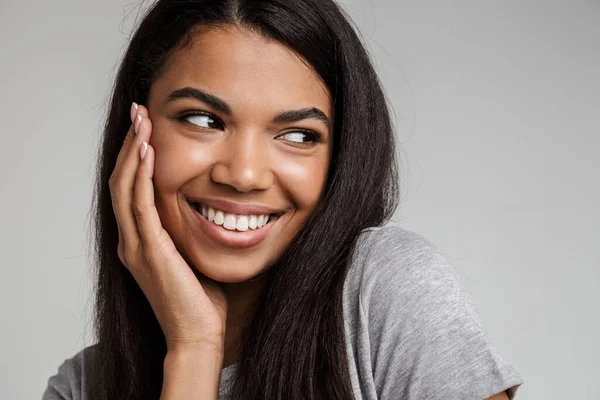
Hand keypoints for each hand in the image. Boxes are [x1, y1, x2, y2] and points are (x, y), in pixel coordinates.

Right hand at [108, 102, 227, 352]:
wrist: (198, 334)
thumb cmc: (201, 298)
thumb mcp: (191, 255)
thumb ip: (187, 230)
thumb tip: (206, 206)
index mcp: (139, 241)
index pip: (129, 189)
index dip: (135, 156)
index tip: (145, 127)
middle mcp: (130, 241)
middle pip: (120, 181)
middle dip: (130, 144)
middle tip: (139, 112)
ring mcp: (135, 246)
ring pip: (124, 188)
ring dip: (133, 151)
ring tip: (141, 120)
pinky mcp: (148, 252)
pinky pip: (140, 206)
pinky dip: (141, 176)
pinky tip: (149, 151)